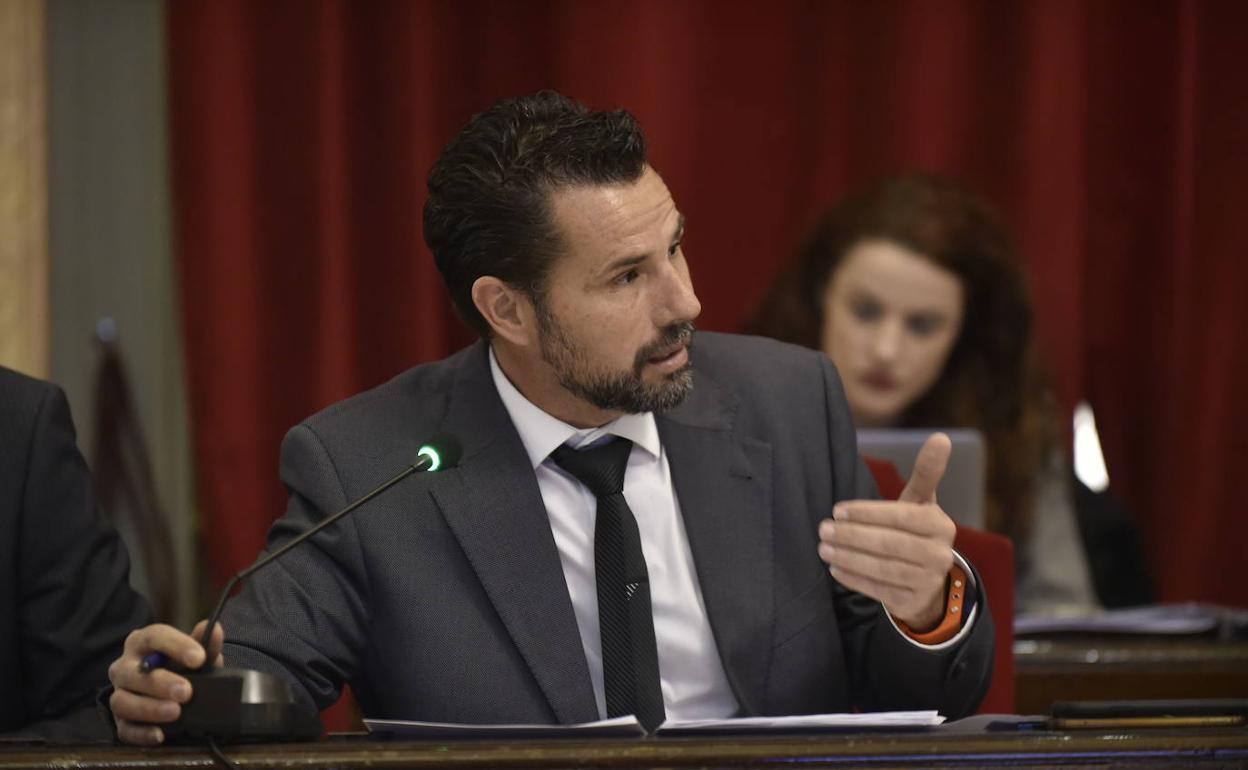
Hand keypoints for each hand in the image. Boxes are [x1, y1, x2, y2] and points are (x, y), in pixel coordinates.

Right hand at [107, 619, 224, 744]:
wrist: (166, 690)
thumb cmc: (179, 666)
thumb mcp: (194, 654)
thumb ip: (205, 645)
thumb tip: (214, 630)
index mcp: (142, 643)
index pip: (153, 636)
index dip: (176, 645)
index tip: (199, 658)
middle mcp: (124, 667)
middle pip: (132, 672)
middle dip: (160, 682)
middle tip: (186, 691)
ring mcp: (120, 694)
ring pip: (122, 701)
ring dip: (149, 708)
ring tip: (175, 712)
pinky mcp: (122, 721)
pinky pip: (124, 730)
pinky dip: (141, 733)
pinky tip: (160, 734)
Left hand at [818, 432, 956, 628]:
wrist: (927, 580)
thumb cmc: (915, 530)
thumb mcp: (920, 503)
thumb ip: (926, 472)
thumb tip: (941, 437)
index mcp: (940, 525)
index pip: (901, 517)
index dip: (867, 513)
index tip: (837, 509)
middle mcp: (940, 554)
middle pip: (889, 544)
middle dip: (852, 536)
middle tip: (823, 529)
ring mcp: (929, 582)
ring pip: (883, 569)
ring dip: (849, 558)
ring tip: (823, 548)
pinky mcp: (913, 602)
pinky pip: (879, 591)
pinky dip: (854, 579)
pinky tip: (835, 568)